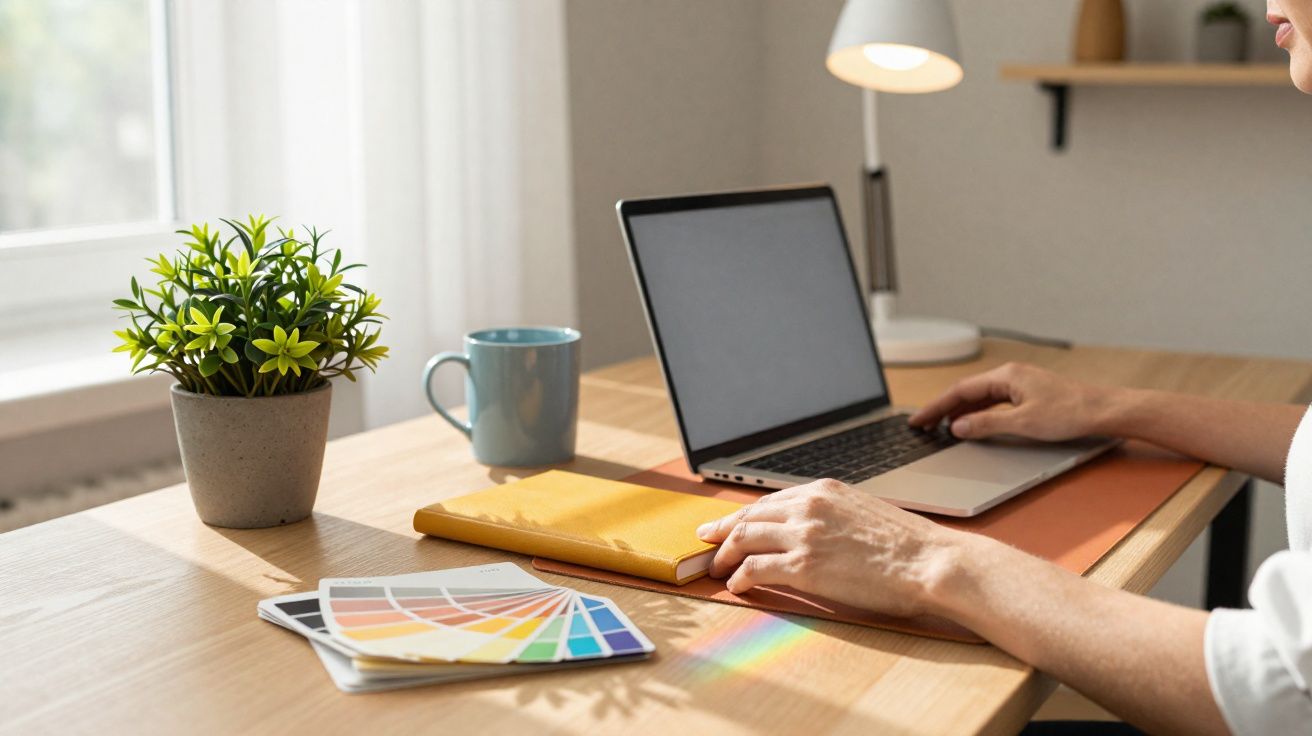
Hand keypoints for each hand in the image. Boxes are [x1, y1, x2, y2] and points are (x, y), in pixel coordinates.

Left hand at [695, 479, 967, 617]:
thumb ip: (831, 515)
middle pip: (748, 516)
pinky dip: (740, 577)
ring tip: (717, 569)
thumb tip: (812, 531)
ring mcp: (803, 535)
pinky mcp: (803, 566)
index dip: (742, 515)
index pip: (768, 500)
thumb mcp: (862, 512)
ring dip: (724, 555)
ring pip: (744, 539)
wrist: (930, 562)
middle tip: (706, 541)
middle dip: (722, 531)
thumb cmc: (907, 545)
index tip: (727, 524)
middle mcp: (807, 506)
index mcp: (822, 490)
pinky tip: (737, 585)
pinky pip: (755, 569)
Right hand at [908, 362, 1119, 440]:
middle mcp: (1011, 375)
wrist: (1104, 410)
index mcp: (1006, 376)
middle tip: (924, 425)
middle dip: (943, 408)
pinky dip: (979, 412)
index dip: (936, 407)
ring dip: (960, 411)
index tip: (918, 420)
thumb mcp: (1024, 423)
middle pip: (967, 391)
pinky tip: (975, 423)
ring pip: (981, 397)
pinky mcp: (1029, 394)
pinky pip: (994, 401)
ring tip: (942, 427)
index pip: (960, 390)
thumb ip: (987, 424)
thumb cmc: (1070, 413)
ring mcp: (1020, 384)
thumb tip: (958, 427)